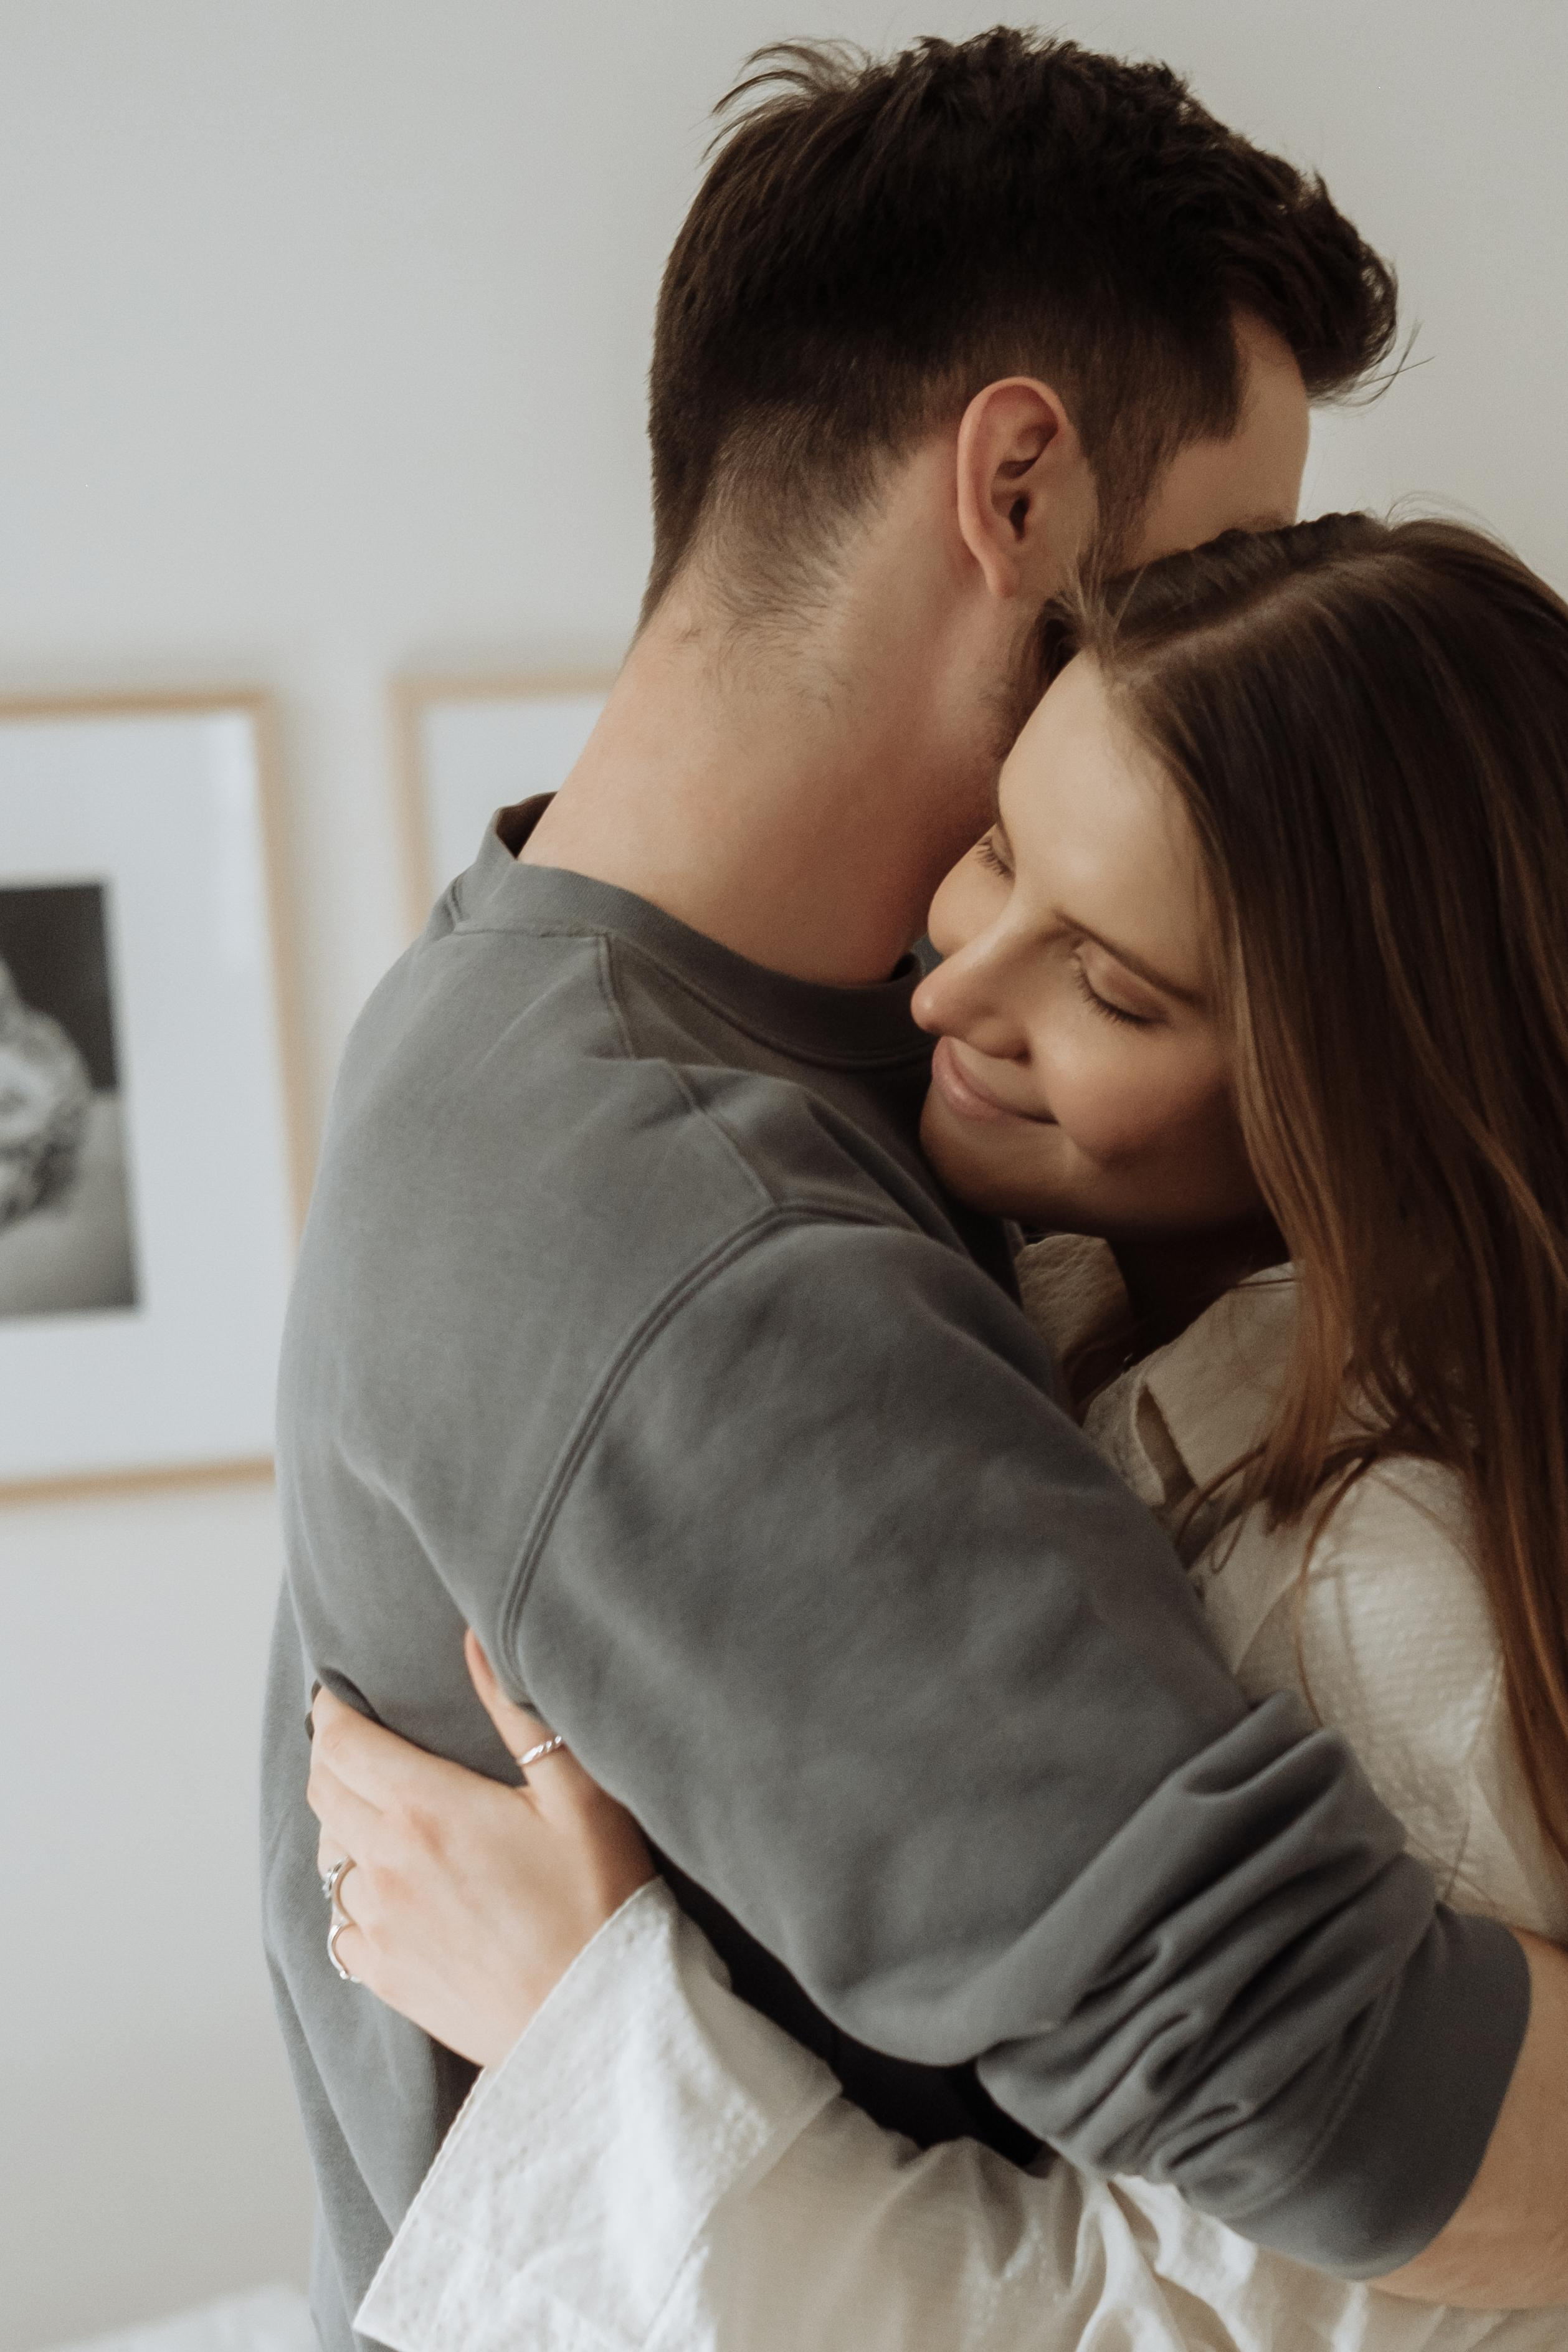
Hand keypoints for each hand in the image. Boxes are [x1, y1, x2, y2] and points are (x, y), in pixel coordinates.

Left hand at [307, 1631, 655, 2066]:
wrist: (601, 2022)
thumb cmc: (600, 1900)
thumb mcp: (578, 1794)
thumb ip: (518, 1714)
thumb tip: (472, 1642)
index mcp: (426, 1810)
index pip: (340, 1743)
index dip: (332, 1711)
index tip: (341, 1696)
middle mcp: (386, 1866)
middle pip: (323, 1791)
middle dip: (333, 1756)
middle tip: (361, 1741)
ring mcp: (380, 1928)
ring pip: (327, 1857)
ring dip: (342, 1825)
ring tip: (377, 1811)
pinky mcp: (387, 1978)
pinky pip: (340, 1925)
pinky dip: (352, 1897)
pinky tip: (388, 1890)